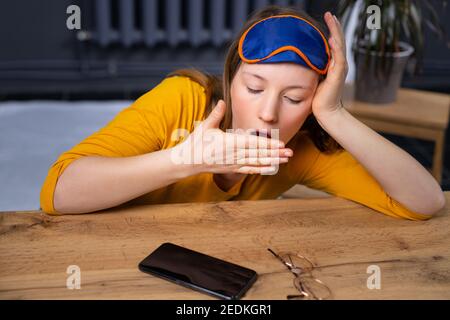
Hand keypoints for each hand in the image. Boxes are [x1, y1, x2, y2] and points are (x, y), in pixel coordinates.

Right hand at [171, 100, 292, 174]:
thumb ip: (216, 114)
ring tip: (285, 160)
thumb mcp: (205, 126)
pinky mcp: (232, 169)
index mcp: (229, 142)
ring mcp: (233, 163)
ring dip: (272, 161)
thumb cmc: (197, 142)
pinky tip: (271, 168)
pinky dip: (261, 169)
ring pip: (256, 162)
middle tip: (290, 152)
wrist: (188, 161)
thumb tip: (222, 101)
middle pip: (258, 154)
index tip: (280, 144)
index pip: (252, 143)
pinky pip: (249, 170)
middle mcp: (233, 154)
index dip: (267, 144)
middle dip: (275, 153)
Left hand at [312, 12, 348, 121]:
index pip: (333, 43)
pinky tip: (332, 39)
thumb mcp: (314, 78)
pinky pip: (338, 60)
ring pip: (340, 46)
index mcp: (333, 65)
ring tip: (332, 20)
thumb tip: (300, 60)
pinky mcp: (338, 76)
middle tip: (330, 14)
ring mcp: (340, 70)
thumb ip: (312, 68)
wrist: (325, 112)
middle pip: (338, 41)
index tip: (327, 18)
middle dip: (334, 27)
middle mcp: (339, 65)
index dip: (331, 31)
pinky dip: (336, 48)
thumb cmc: (317, 98)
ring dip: (336, 32)